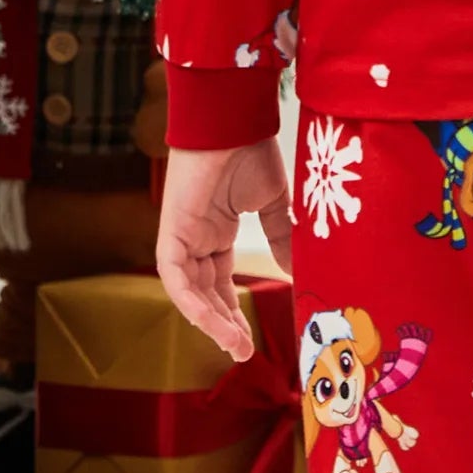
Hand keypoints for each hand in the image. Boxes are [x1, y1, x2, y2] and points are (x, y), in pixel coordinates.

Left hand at [156, 139, 294, 360]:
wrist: (232, 119)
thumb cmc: (251, 151)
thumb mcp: (274, 206)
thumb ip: (284, 240)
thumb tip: (300, 275)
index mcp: (215, 231)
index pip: (219, 283)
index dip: (232, 312)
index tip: (249, 339)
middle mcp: (196, 237)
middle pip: (205, 294)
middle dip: (223, 325)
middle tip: (243, 352)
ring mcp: (181, 235)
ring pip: (190, 293)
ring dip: (212, 323)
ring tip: (236, 347)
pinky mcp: (172, 232)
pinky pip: (177, 278)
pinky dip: (193, 304)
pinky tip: (213, 324)